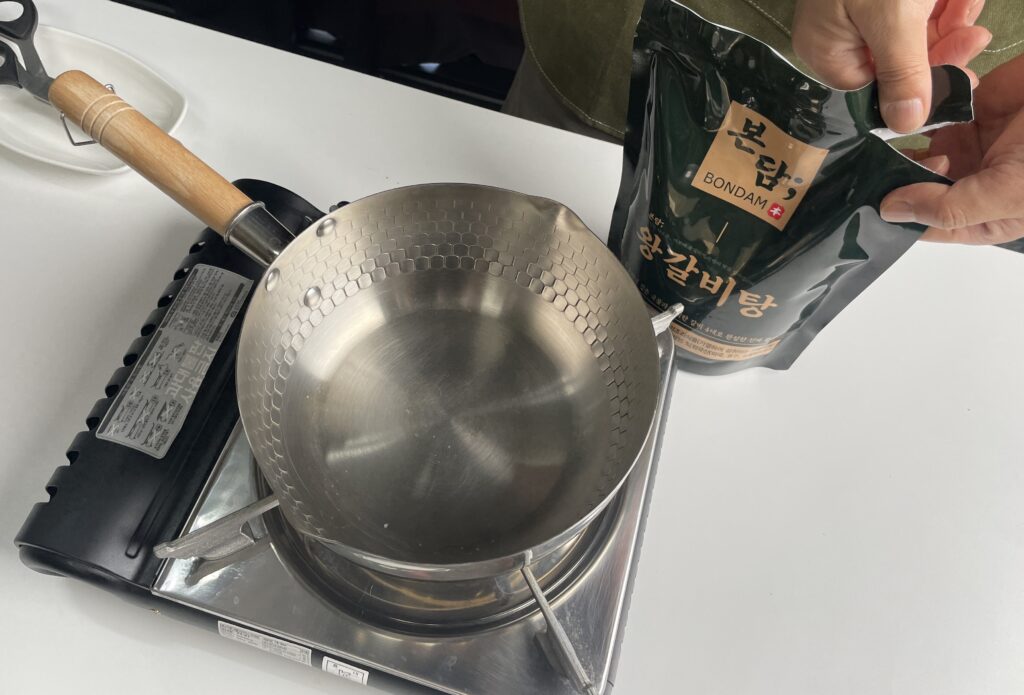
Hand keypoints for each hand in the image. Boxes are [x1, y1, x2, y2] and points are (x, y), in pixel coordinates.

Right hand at [793, 0, 991, 132]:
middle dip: (940, 49)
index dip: (915, 85)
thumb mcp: (892, 19)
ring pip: (911, 33)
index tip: (957, 76)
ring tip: (971, 10)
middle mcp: (839, 34)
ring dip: (949, 23)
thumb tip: (906, 124)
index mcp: (826, 48)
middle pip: (895, 61)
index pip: (871, 88)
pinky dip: (944, 2)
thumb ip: (902, 73)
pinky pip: (914, 9)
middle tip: (975, 39)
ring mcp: (860, 10)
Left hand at [880, 55, 1023, 244]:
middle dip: (894, 178)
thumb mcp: (1009, 194)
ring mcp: (972, 145)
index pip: (929, 224)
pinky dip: (920, 111)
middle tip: (867, 166)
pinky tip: (906, 112)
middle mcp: (974, 183)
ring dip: (899, 143)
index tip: (866, 203)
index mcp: (986, 216)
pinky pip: (933, 113)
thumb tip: (893, 212)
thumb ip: (950, 207)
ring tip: (876, 140)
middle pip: (917, 187)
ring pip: (918, 149)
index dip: (899, 216)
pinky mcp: (972, 110)